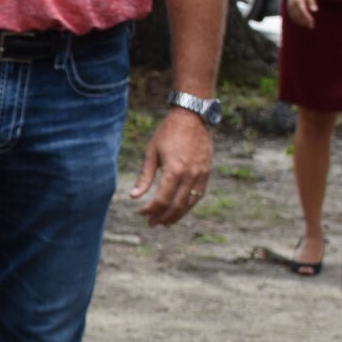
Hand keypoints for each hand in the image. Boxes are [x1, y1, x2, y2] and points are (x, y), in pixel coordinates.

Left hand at [129, 107, 212, 226]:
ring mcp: (201, 175)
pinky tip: (179, 209)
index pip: (162, 200)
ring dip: (177, 215)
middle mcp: (190, 176)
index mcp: (174, 170)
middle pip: (177, 206)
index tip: (141, 213)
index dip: (151, 210)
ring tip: (165, 222)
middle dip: (163, 217)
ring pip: (190, 204)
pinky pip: (199, 195)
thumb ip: (145, 176)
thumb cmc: (168, 133)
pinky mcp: (207, 173)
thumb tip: (134, 196)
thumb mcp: (151, 152)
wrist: (192, 118)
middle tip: (151, 224)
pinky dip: (188, 205)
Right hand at [282, 0, 316, 28]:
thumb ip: (312, 2)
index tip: (312, 23)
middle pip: (299, 16)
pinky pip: (291, 16)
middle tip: (311, 26)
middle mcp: (293, 5)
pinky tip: (299, 22)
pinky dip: (295, 20)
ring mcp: (289, 6)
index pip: (304, 12)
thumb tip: (315, 11)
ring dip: (300, 22)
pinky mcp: (288, 7)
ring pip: (294, 17)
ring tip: (306, 26)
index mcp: (299, 1)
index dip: (308, 18)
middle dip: (305, 22)